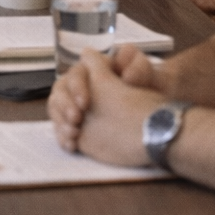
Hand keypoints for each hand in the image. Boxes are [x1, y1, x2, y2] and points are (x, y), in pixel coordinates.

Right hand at [64, 50, 164, 166]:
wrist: (157, 120)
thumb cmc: (152, 93)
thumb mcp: (152, 78)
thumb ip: (140, 69)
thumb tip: (128, 74)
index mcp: (96, 70)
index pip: (77, 72)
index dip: (78, 85)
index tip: (85, 102)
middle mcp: (82, 86)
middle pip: (62, 90)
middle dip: (65, 105)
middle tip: (76, 119)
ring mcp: (78, 107)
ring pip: (57, 109)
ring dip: (61, 120)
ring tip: (73, 134)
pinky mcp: (78, 126)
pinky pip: (62, 128)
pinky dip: (63, 136)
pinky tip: (71, 145)